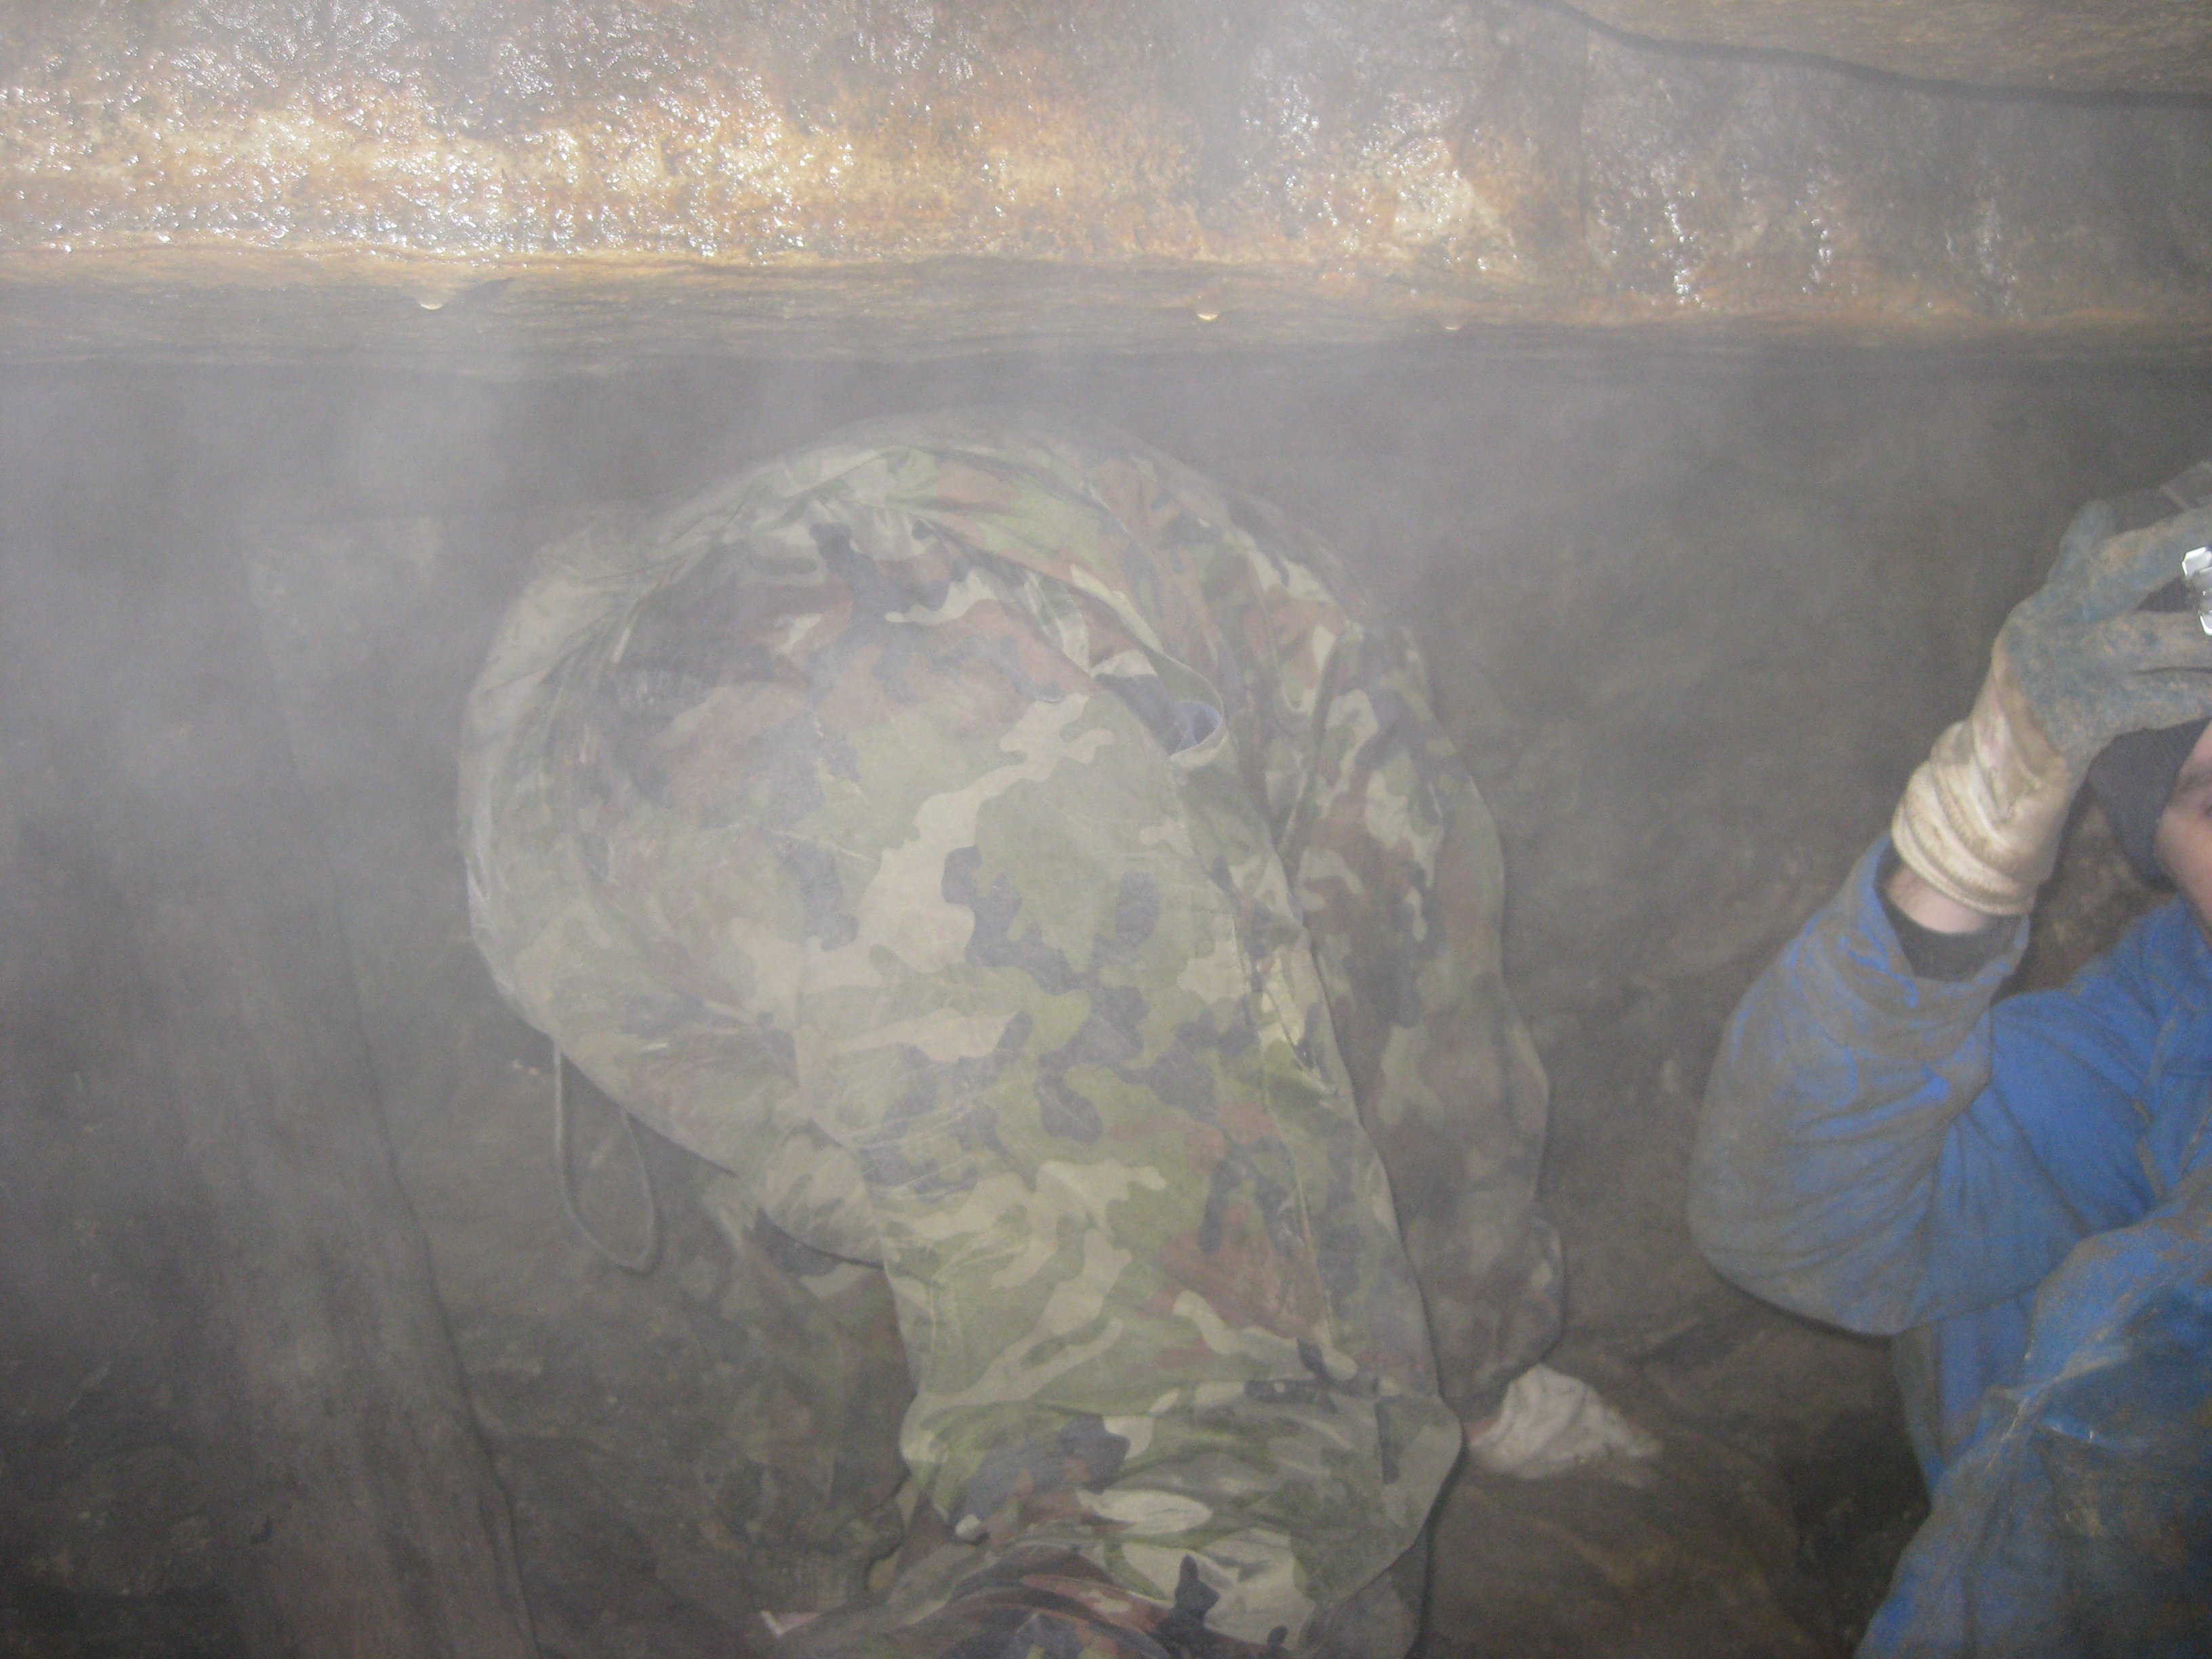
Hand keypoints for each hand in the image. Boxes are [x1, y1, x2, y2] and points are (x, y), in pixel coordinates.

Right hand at [1892, 501, 2211, 916]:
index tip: (2197, 506)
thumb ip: (2070, 590)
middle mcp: (2047, 631)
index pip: (2088, 546)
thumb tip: (2101, 522)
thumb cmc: (2030, 720)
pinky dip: (2192, 695)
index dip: (2144, 522)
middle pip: (2120, 569)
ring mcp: (2060, 674)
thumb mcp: (2042, 647)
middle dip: (2181, 544)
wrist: (1989, 793)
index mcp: (2045, 609)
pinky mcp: (2078, 721)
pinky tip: (2207, 695)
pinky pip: (2154, 700)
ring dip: (2201, 637)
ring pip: (2149, 638)